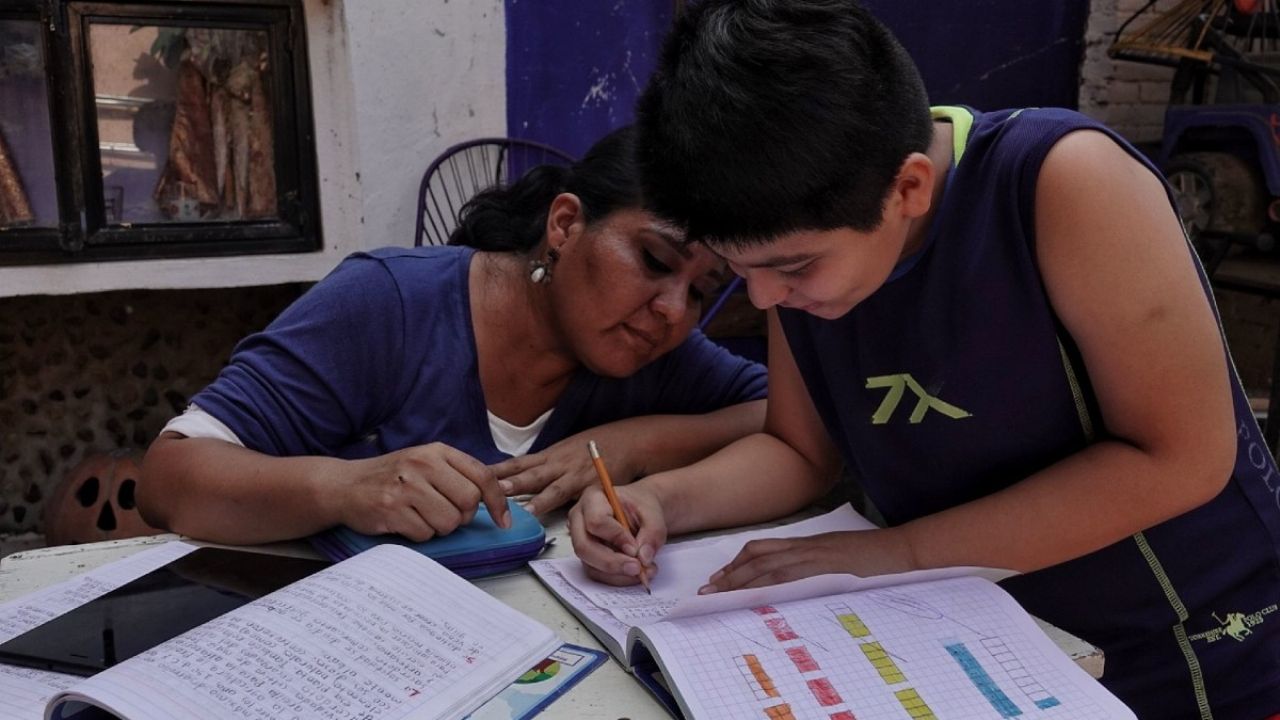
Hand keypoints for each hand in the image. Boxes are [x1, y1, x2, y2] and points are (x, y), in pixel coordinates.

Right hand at [338, 442, 509, 541]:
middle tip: (445, 513)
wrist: (346, 485)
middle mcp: (422, 465)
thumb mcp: (426, 462)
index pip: (482, 476)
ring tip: (421, 516)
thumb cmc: (394, 476)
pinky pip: (425, 534)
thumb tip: (497, 495)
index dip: (498, 501)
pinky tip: (405, 521)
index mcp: (437, 451)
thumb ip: (458, 474)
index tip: (503, 521)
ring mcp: (406, 487)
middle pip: (468, 503)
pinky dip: (419, 534)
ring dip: (440, 527)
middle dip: (462, 517)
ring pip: (448, 522)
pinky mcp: (391, 510)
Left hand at [491, 434, 637, 514]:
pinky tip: (538, 512)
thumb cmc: (600, 445)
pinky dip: (550, 503)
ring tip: (504, 502)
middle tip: (478, 485)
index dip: (495, 470)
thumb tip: (526, 479)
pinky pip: (565, 495)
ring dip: (523, 492)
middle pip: (524, 471)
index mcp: (550, 455)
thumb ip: (549, 465)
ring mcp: (571, 472)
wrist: (631, 441)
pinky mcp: (587, 483)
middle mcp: (557, 462)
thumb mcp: (569, 451)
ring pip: (542, 483)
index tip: (472, 476)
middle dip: (502, 480)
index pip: (517, 463)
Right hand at [568, 483, 665, 585]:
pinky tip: (636, 573)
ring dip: (618, 574)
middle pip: (584, 547)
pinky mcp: (587, 556)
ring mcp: (580, 539)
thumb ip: (652, 533)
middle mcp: (580, 519)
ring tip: (644, 571)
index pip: (596, 521)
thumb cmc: (642, 507)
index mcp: (593, 498)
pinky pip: (597, 573)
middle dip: (612, 562)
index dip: (616, 537)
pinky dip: (618, 578)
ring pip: (590, 565)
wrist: (640, 512)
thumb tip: (643, 558)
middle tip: (637, 568)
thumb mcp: (654, 514)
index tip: (635, 548)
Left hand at [698, 528, 914, 593]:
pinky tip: (754, 593)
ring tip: (720, 593)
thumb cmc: (872, 556)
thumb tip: (794, 581)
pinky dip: (767, 583)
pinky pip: (789, 575)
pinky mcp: (824, 566)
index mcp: (806, 544)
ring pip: (767, 565)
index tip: (718, 578)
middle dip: (730, 574)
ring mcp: (813, 555)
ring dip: (741, 580)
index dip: (737, 563)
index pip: (762, 550)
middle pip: (757, 557)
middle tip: (708, 590)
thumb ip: (815, 565)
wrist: (898, 551)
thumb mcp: (837, 559)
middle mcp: (804, 547)